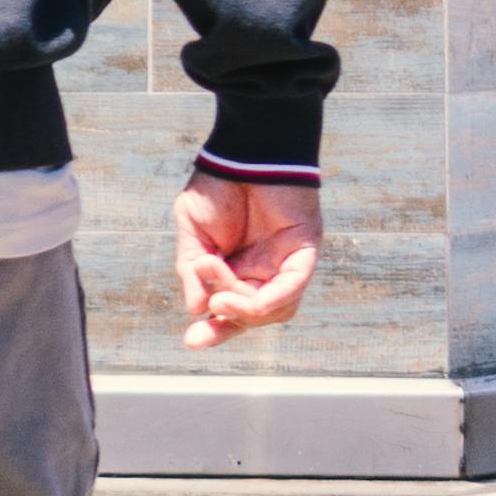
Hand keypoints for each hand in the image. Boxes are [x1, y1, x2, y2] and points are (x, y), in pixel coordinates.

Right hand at [177, 171, 322, 346]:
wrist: (243, 155)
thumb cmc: (216, 188)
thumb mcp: (193, 234)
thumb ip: (193, 271)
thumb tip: (195, 309)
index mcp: (234, 268)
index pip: (229, 309)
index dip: (214, 328)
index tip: (191, 341)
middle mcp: (263, 271)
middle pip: (253, 315)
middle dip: (228, 324)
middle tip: (206, 320)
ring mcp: (285, 264)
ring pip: (275, 308)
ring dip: (246, 310)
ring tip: (220, 298)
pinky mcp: (304, 252)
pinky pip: (294, 286)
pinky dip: (274, 298)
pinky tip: (250, 301)